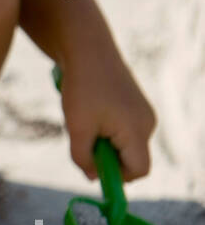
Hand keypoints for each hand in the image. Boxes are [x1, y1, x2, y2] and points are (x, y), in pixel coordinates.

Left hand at [58, 51, 156, 182]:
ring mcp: (144, 112)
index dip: (118, 176)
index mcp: (137, 130)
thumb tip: (93, 177)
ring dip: (105, 141)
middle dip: (108, 157)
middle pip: (132, 158)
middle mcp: (148, 123)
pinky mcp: (136, 104)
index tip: (94, 166)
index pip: (139, 171)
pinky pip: (124, 129)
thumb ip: (83, 158)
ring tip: (87, 119)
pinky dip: (107, 129)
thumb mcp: (77, 129)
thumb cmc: (82, 88)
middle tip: (84, 138)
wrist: (87, 48)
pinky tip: (91, 109)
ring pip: (126, 144)